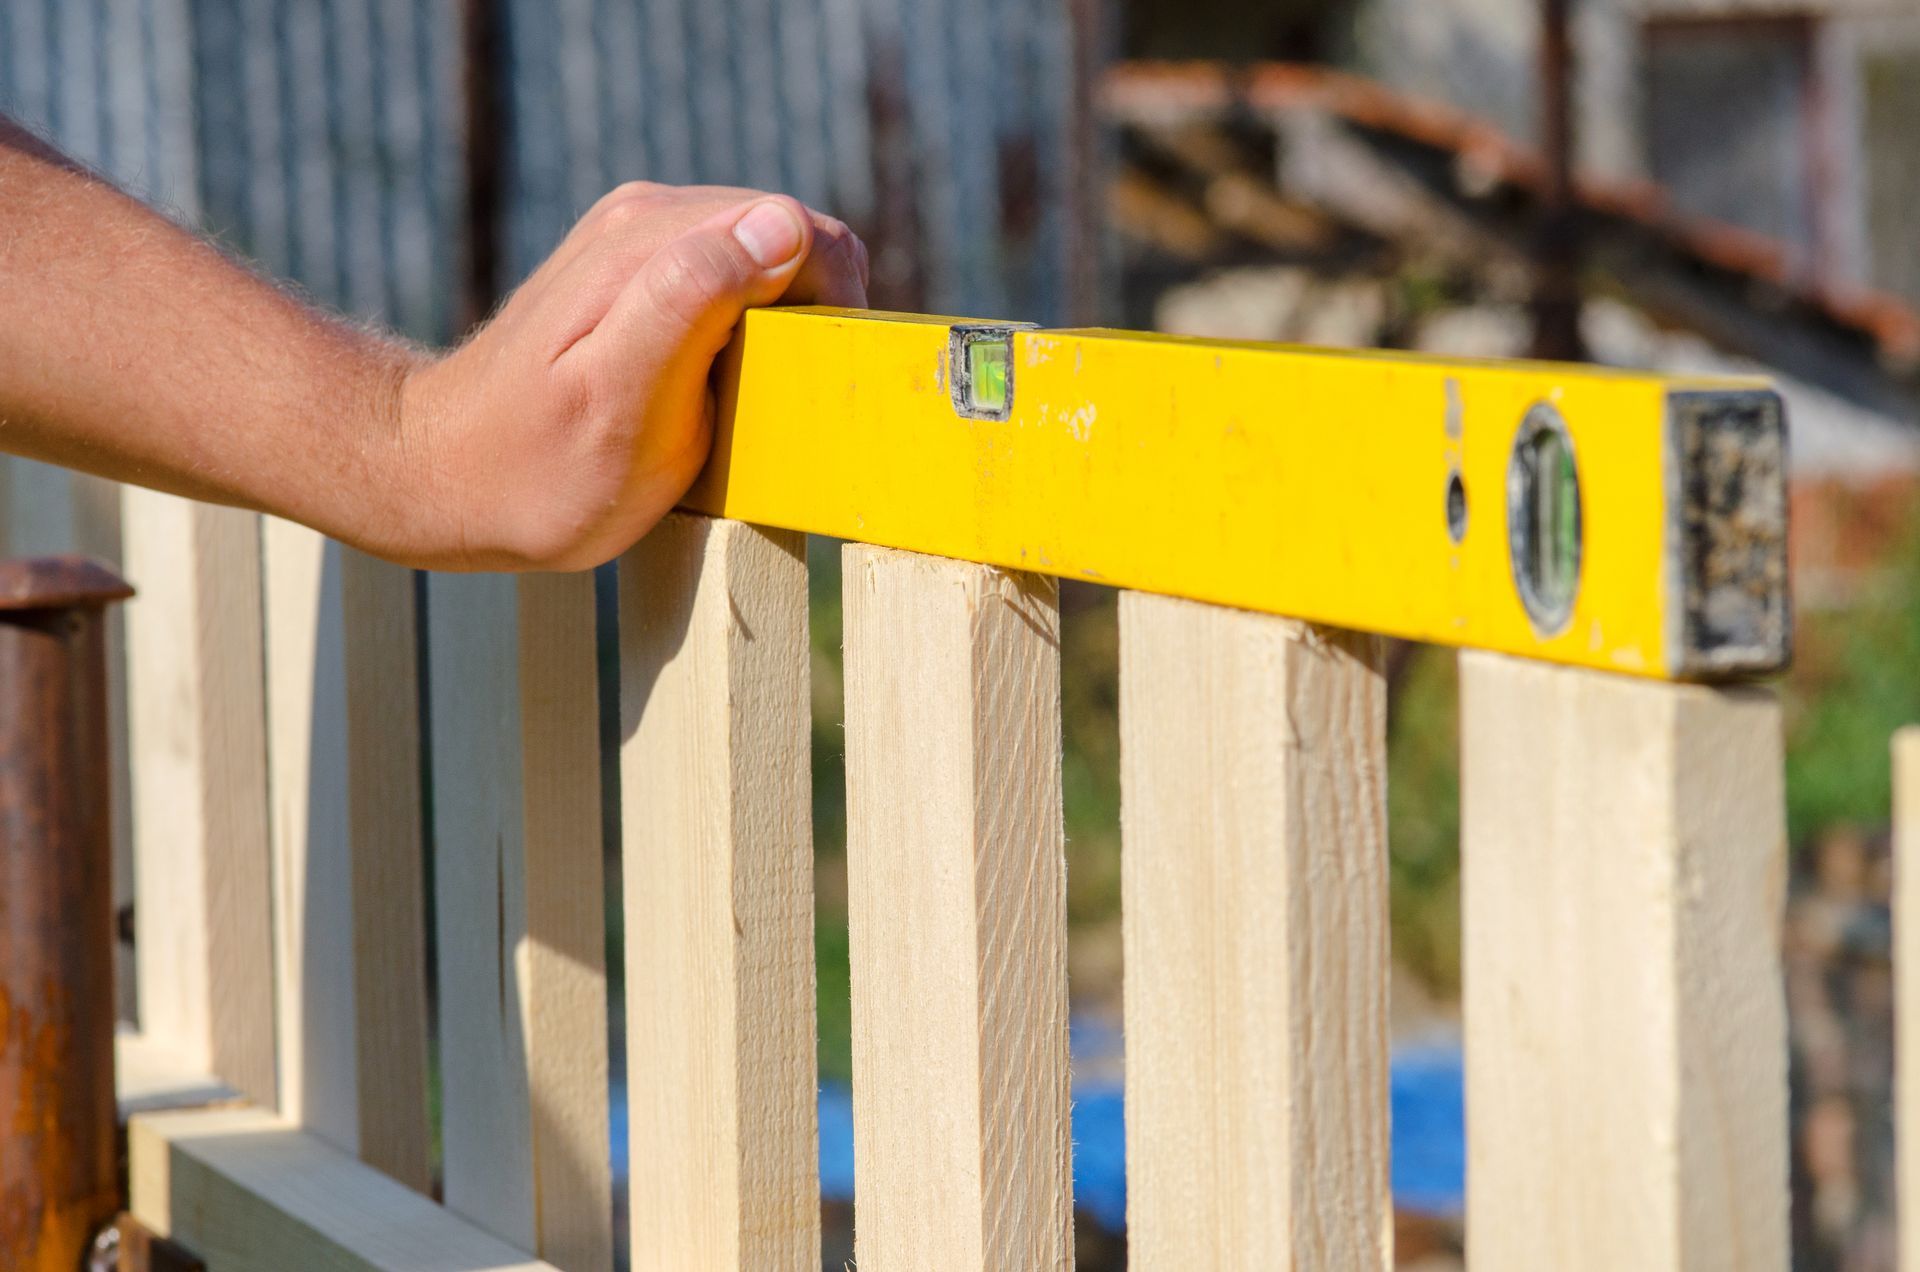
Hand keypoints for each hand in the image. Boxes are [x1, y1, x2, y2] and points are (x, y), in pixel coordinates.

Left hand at [397, 183, 868, 570]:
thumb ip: (694, 301)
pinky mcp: (638, 271)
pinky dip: (749, 333)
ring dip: (783, 328)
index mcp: (653, 240)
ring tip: (744, 405)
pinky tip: (715, 391)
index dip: (832, 305)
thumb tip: (780, 225)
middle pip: (792, 238)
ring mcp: (640, 239)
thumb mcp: (621, 402)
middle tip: (779, 408)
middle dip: (813, 317)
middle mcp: (648, 217)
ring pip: (768, 259)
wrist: (437, 476)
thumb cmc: (534, 469)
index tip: (810, 385)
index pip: (800, 231)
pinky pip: (732, 280)